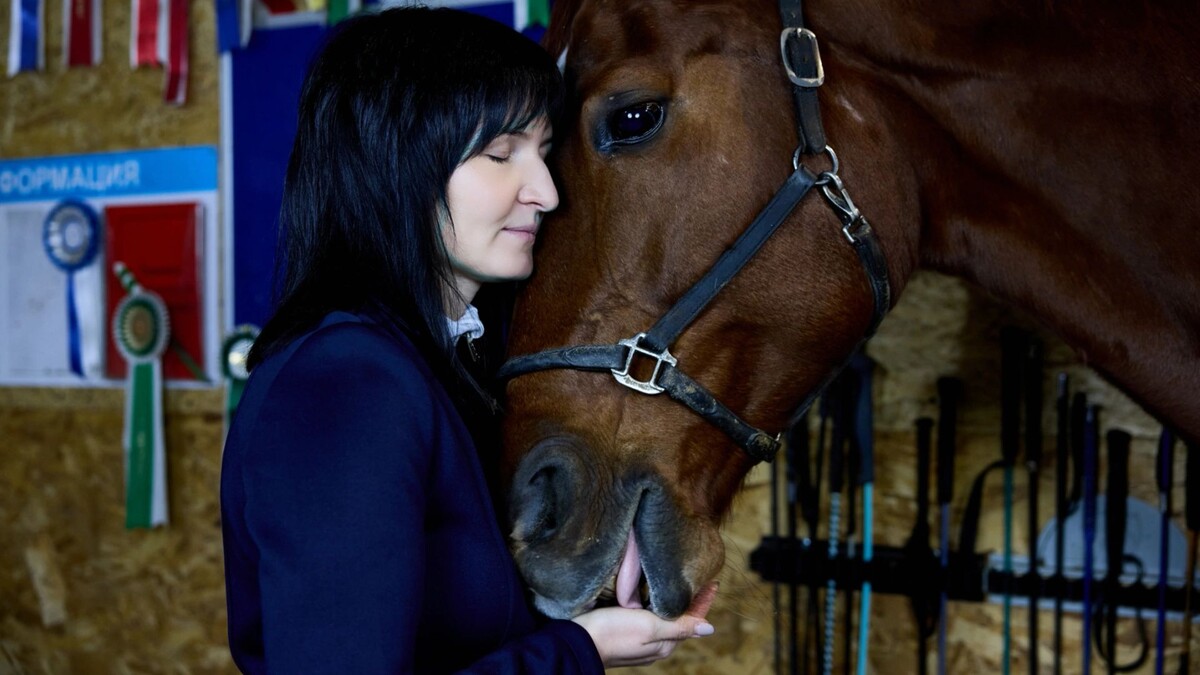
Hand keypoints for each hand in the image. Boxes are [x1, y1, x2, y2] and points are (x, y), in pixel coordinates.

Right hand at [570, 583, 717, 667]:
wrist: (578, 642)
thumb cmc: (613, 633)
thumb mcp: (648, 627)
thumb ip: (678, 627)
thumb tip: (709, 628)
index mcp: (665, 644)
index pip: (692, 620)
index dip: (702, 601)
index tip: (713, 582)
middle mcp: (655, 644)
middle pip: (679, 619)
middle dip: (690, 602)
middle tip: (698, 579)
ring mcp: (640, 641)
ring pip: (664, 619)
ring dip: (673, 603)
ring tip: (679, 584)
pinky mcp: (625, 633)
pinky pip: (648, 619)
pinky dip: (656, 606)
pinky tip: (652, 595)